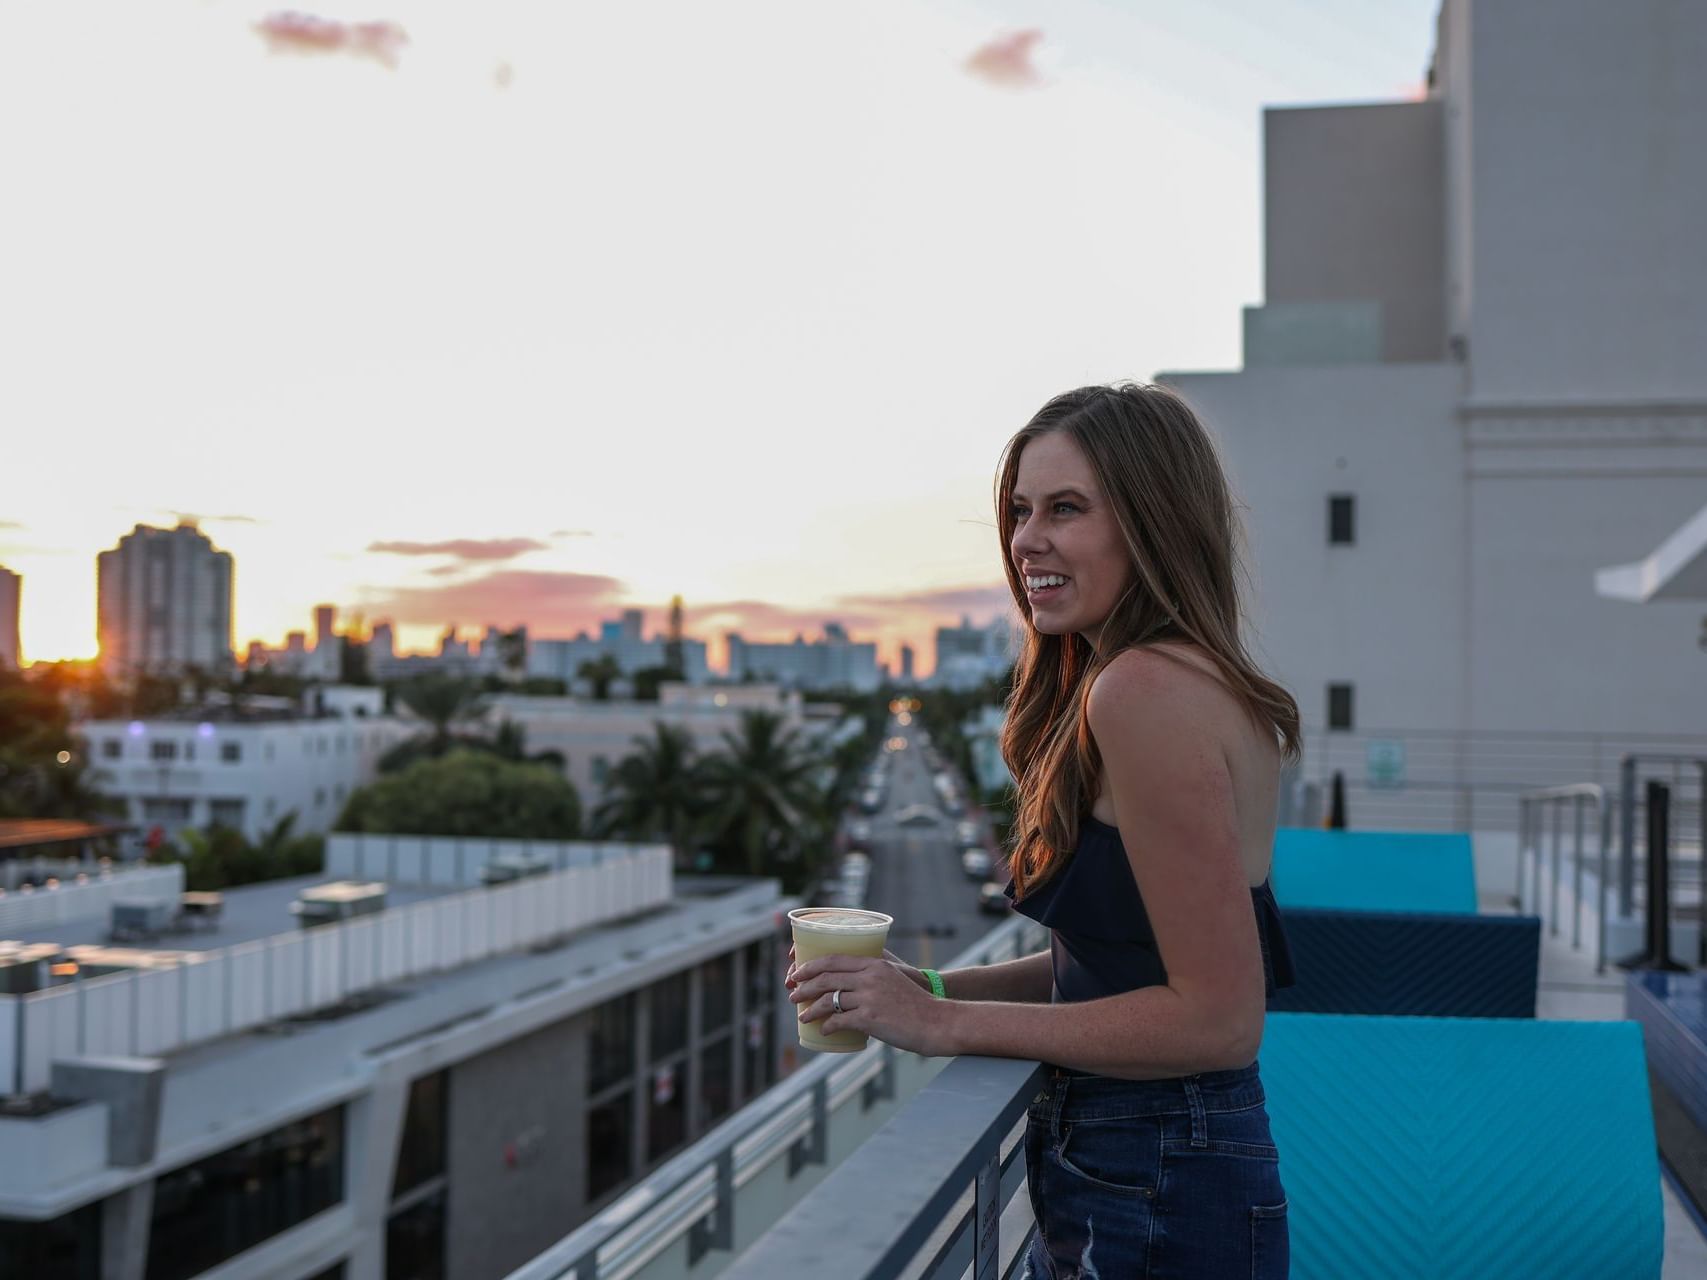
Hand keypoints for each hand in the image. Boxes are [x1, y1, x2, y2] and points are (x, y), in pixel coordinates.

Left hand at [786, 951, 953, 1057]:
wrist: (936, 1022)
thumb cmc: (915, 1004)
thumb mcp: (893, 980)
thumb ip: (872, 978)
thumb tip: (848, 985)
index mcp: (874, 964)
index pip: (834, 959)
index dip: (810, 966)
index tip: (797, 973)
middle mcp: (870, 977)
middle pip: (826, 978)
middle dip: (804, 986)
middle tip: (793, 995)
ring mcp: (869, 997)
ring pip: (828, 1000)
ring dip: (810, 1009)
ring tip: (802, 1016)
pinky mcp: (870, 1018)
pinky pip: (839, 1021)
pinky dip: (828, 1026)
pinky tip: (824, 1031)